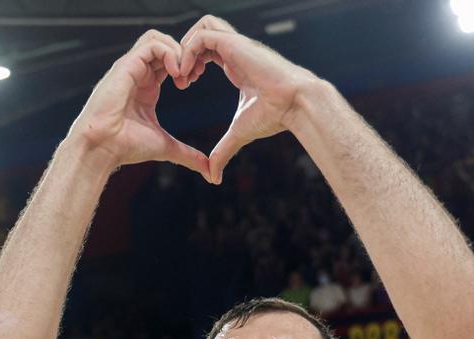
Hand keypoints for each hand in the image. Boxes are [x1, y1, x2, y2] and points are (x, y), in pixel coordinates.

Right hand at [69, 30, 210, 180]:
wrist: (102, 148)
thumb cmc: (125, 147)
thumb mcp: (164, 147)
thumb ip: (187, 154)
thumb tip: (207, 170)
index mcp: (146, 86)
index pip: (168, 60)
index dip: (185, 65)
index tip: (192, 83)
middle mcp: (137, 74)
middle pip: (163, 44)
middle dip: (183, 54)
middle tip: (192, 75)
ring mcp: (130, 68)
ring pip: (157, 38)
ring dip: (176, 50)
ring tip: (183, 73)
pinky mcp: (126, 66)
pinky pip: (151, 44)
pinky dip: (168, 52)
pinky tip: (176, 73)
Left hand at [177, 15, 319, 183]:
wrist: (294, 104)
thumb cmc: (274, 116)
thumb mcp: (239, 133)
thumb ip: (223, 151)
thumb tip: (213, 177)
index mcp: (235, 63)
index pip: (206, 50)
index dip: (190, 63)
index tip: (183, 84)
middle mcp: (234, 50)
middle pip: (202, 32)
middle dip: (184, 52)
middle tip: (179, 78)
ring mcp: (236, 44)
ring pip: (203, 26)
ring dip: (185, 47)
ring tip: (182, 74)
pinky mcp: (235, 43)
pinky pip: (203, 35)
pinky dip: (189, 50)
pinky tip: (188, 74)